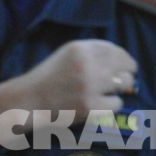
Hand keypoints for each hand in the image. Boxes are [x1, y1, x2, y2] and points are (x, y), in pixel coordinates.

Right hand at [0, 40, 136, 125]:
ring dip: (118, 91)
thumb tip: (123, 62)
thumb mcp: (66, 56)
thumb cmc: (47, 79)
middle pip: (124, 67)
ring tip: (106, 94)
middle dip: (127, 75)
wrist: (27, 102)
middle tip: (123, 82)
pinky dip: (110, 106)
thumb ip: (91, 54)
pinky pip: (117, 104)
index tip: (128, 66)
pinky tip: (98, 106)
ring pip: (124, 85)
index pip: (114, 50)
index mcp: (80, 49)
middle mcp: (87, 65)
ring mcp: (90, 86)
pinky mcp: (91, 107)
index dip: (125, 59)